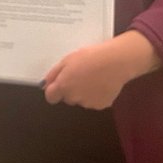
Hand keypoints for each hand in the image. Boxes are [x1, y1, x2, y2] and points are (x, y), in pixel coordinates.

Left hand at [42, 31, 159, 108]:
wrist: (116, 61)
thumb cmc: (91, 56)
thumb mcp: (68, 59)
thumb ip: (54, 73)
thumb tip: (46, 83)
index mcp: (63, 86)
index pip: (51, 97)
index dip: (54, 90)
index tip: (59, 84)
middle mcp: (74, 98)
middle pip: (67, 97)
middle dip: (70, 89)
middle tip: (80, 75)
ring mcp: (88, 103)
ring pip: (81, 100)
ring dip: (83, 92)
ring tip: (93, 77)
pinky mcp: (101, 105)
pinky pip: (94, 101)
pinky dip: (96, 95)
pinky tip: (102, 83)